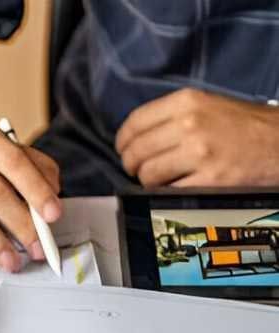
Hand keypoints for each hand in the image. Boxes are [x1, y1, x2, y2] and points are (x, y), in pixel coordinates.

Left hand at [117, 88, 278, 187]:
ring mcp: (199, 153)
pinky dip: (167, 194)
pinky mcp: (209, 180)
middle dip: (133, 166)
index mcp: (186, 102)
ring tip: (161, 180)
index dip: (123, 142)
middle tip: (141, 170)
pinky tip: (177, 188)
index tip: (125, 151)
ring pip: (147, 175)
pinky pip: (168, 192)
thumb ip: (172, 117)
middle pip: (136, 152)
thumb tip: (136, 137)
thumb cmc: (245, 125)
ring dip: (149, 182)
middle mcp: (190, 124)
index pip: (134, 124)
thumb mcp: (208, 106)